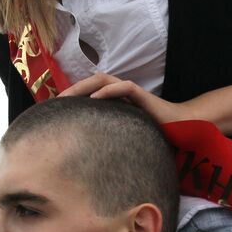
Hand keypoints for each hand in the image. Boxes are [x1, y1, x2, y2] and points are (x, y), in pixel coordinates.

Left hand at [58, 73, 193, 125]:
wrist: (177, 128)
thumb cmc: (151, 133)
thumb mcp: (122, 134)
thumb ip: (107, 135)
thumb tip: (85, 150)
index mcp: (114, 100)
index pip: (88, 93)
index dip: (71, 99)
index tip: (55, 110)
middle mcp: (119, 92)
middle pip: (90, 83)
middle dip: (71, 91)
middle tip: (54, 102)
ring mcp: (129, 91)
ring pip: (102, 80)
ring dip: (83, 87)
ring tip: (68, 98)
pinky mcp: (140, 94)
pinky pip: (121, 88)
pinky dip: (107, 91)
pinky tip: (94, 99)